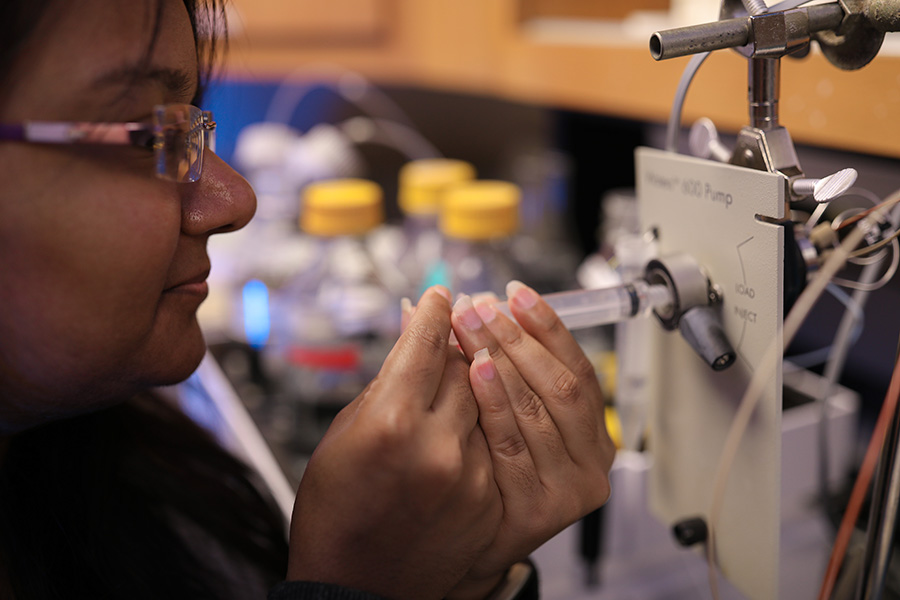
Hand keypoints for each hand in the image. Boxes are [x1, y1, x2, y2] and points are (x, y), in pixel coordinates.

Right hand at [286, 287, 502, 599]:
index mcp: (390, 422)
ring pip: (490, 400)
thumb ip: (388, 379)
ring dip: (481, 376)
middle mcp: (436, 445)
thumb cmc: (336, 508)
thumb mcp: (346, 432)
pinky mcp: (490, 499)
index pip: (425, 345)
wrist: (357, 583)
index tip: (440, 298)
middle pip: (467, 366)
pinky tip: (473, 414)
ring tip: (473, 360)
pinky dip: (486, 421)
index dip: (434, 314)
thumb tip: (412, 329)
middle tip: (460, 324)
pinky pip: (497, 441)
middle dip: (461, 342)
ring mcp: (469, 475)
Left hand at [447, 281, 615, 596]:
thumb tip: (460, 306)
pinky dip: (493, 404)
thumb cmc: (489, 469)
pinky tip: (473, 372)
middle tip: (478, 307)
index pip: (578, 367)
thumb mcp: (503, 413)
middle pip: (560, 385)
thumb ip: (494, 362)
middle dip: (517, 339)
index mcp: (594, 430)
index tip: (517, 292)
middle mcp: (593, 459)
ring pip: (539, 411)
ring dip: (502, 360)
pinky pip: (512, 446)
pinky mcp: (540, 512)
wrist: (472, 541)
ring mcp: (570, 488)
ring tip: (470, 328)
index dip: (548, 327)